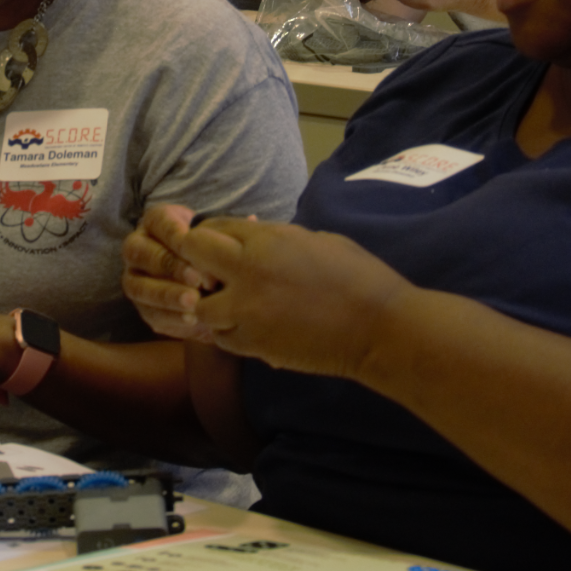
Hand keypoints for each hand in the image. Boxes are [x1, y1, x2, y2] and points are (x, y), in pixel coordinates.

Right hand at [122, 205, 220, 340]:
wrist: (207, 280)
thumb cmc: (213, 248)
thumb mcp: (219, 235)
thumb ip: (228, 231)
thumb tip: (253, 221)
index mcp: (155, 222)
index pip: (157, 222)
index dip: (175, 234)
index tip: (199, 246)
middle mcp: (137, 248)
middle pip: (140, 253)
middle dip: (169, 266)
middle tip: (197, 280)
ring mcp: (134, 278)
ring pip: (138, 286)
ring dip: (166, 295)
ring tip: (195, 305)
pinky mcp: (142, 307)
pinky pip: (149, 313)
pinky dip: (170, 317)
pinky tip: (192, 321)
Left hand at [174, 217, 413, 378]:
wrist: (378, 327)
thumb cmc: (358, 277)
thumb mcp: (317, 240)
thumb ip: (278, 238)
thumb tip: (258, 239)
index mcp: (267, 239)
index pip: (214, 226)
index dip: (210, 234)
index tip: (216, 244)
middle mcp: (248, 271)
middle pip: (192, 254)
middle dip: (196, 260)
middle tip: (210, 272)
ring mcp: (246, 311)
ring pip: (199, 305)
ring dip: (209, 303)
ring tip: (229, 306)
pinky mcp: (254, 344)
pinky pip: (221, 338)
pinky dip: (227, 332)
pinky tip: (245, 329)